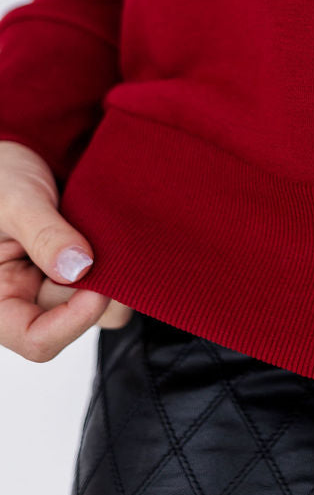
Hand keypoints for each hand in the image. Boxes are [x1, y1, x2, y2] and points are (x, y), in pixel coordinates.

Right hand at [0, 139, 133, 359]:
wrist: (24, 154)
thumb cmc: (4, 176)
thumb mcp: (16, 201)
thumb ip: (44, 235)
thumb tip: (79, 269)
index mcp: (0, 298)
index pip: (37, 339)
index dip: (73, 320)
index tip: (99, 286)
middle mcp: (29, 302)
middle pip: (78, 321)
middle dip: (96, 284)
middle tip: (99, 238)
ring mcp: (60, 289)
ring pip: (105, 307)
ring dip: (113, 271)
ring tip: (99, 228)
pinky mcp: (86, 275)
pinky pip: (116, 285)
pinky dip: (121, 262)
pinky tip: (108, 232)